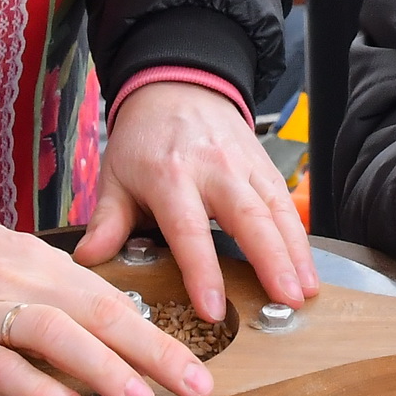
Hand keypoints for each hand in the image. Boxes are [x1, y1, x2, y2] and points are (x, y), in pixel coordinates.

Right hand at [0, 199, 213, 395]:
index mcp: (24, 256)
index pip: (103, 293)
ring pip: (59, 335)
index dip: (152, 328)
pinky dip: (42, 390)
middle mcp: (10, 276)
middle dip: (156, 351)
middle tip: (199, 384)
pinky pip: (1, 366)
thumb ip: (27, 278)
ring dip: (109, 369)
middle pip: (99, 312)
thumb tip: (74, 306)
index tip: (192, 357)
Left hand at [74, 80, 316, 321]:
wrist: (176, 86)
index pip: (189, 231)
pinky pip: (286, 201)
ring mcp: (244, 165)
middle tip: (285, 302)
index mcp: (170, 176)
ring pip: (277, 210)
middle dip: (271, 262)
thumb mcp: (114, 175)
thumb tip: (88, 260)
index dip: (202, 272)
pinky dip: (300, 234)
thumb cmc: (143, 139)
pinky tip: (307, 265)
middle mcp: (214, 169)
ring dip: (295, 252)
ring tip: (306, 291)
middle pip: (248, 219)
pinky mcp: (264, 164)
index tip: (213, 310)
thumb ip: (107, 220)